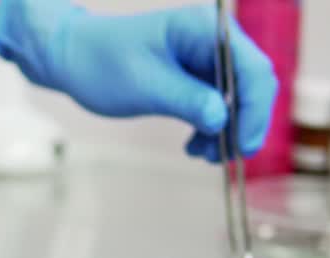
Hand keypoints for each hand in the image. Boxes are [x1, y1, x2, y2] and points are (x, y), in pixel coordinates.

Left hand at [0, 0, 277, 160]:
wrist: (74, 60)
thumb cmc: (102, 64)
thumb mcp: (146, 87)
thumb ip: (188, 101)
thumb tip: (223, 119)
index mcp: (204, 28)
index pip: (252, 68)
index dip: (255, 109)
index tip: (242, 144)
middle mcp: (212, 39)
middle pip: (251, 84)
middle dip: (243, 123)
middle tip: (225, 157)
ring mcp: (205, 58)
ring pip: (237, 99)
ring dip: (227, 131)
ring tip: (203, 155)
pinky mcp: (196, 77)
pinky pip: (218, 105)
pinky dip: (212, 128)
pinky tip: (195, 146)